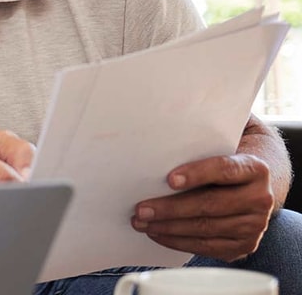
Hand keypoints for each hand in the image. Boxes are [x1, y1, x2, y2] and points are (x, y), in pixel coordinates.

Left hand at [131, 154, 274, 261]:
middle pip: (210, 204)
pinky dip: (178, 241)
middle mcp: (260, 199)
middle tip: (141, 209)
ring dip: (168, 227)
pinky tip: (158, 234)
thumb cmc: (222, 168)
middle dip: (171, 208)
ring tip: (142, 222)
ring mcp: (255, 226)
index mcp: (255, 169)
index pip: (224, 170)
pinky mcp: (244, 245)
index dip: (196, 174)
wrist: (249, 188)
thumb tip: (153, 160)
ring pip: (206, 228)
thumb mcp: (217, 155)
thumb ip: (196, 155)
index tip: (169, 180)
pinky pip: (206, 246)